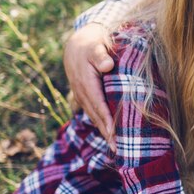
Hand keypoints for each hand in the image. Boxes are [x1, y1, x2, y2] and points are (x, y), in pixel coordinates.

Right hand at [63, 23, 115, 149]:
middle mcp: (81, 92)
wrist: (76, 44)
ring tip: (114, 146)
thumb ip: (101, 55)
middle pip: (95, 115)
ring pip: (93, 115)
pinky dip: (99, 122)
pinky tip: (107, 132)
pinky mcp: (83, 96)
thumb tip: (107, 65)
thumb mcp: (95, 46)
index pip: (98, 105)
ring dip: (103, 130)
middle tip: (117, 149)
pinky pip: (91, 111)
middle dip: (106, 132)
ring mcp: (81, 95)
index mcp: (86, 82)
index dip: (106, 120)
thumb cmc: (90, 44)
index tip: (115, 134)